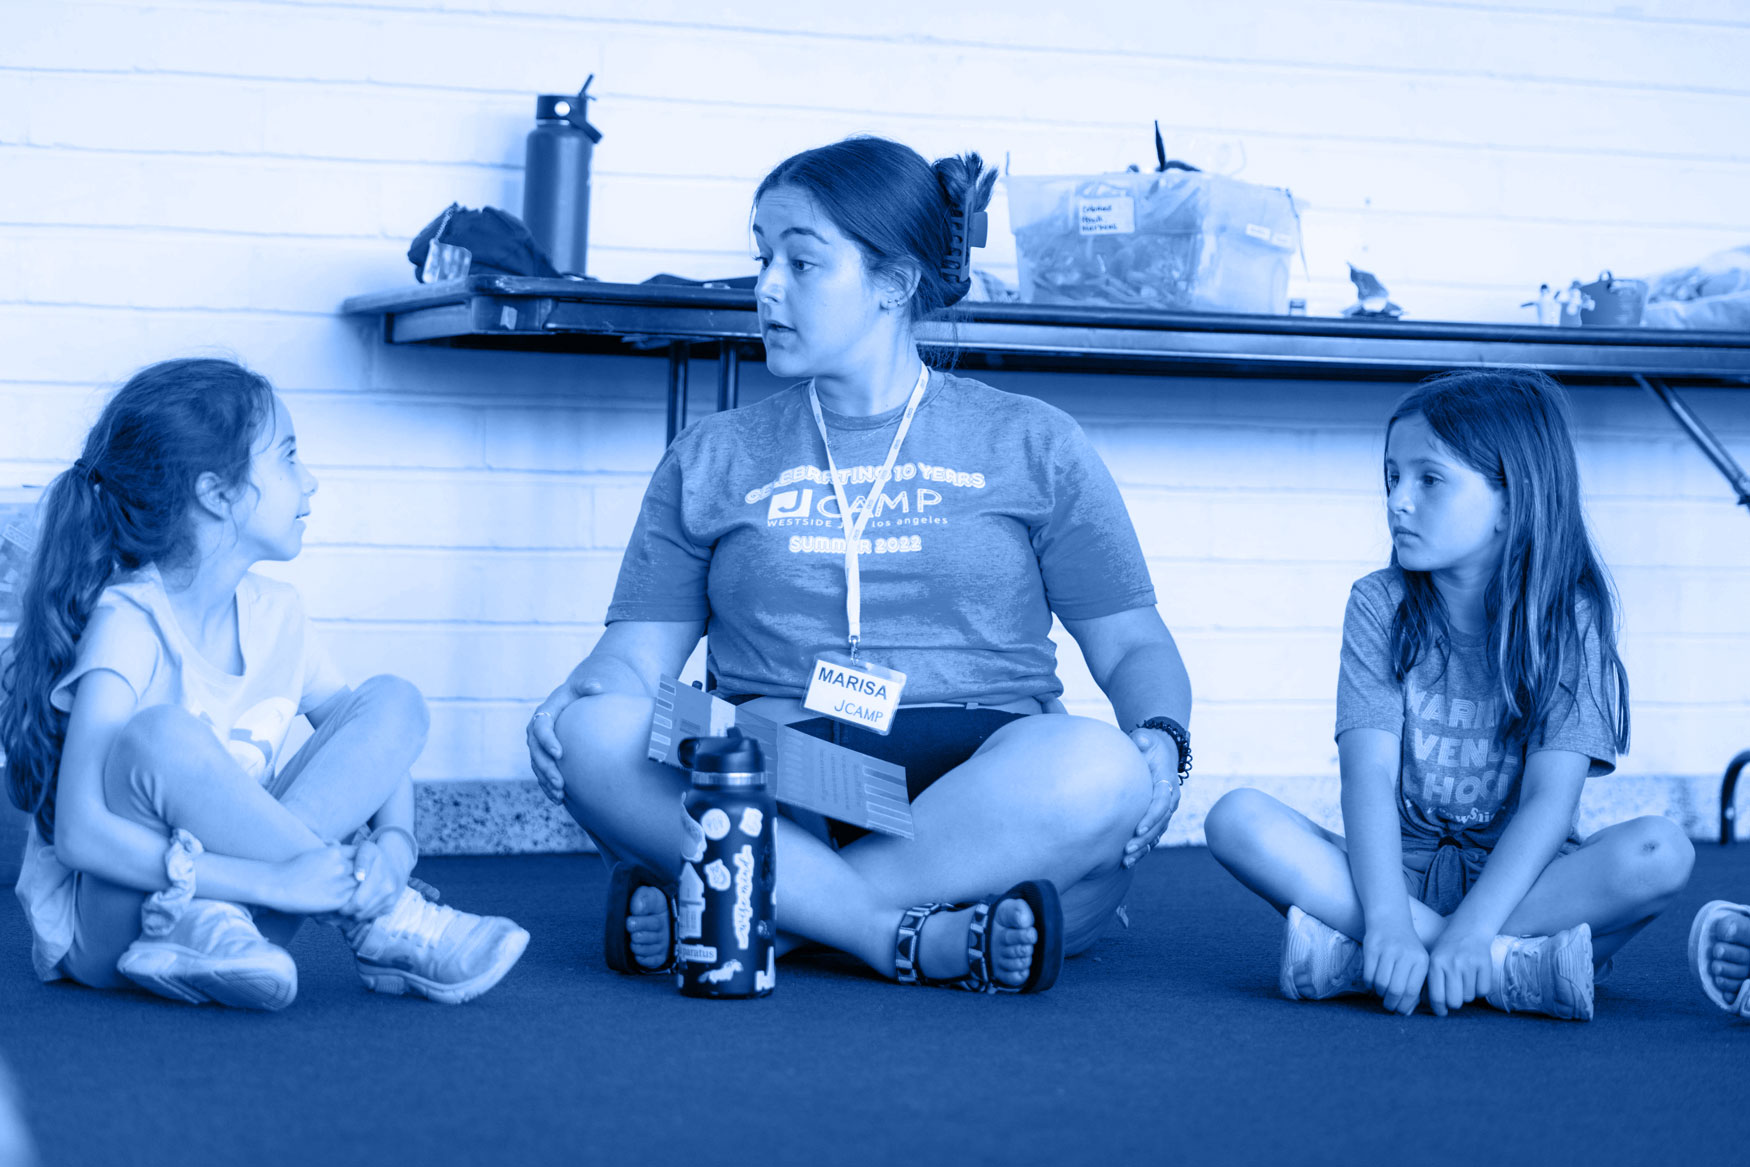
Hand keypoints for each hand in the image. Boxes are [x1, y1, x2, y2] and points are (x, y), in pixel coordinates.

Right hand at [270, 845, 360, 915]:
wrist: (276, 885)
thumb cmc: (293, 868)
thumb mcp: (314, 852)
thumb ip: (330, 849)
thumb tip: (337, 843)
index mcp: (336, 853)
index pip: (362, 853)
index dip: (363, 861)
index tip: (359, 867)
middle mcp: (341, 866)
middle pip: (365, 870)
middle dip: (364, 875)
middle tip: (361, 882)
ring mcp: (340, 883)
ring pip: (361, 886)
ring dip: (359, 890)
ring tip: (357, 894)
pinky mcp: (337, 900)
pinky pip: (354, 900)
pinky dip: (353, 901)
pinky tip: (345, 902)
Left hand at [340, 838, 410, 920]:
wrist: (396, 860)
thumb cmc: (375, 855)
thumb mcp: (367, 850)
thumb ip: (361, 860)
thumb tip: (359, 877)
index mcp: (380, 879)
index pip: (357, 903)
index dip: (343, 905)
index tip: (337, 899)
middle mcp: (387, 891)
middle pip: (360, 912)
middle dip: (347, 910)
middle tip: (339, 904)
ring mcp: (390, 900)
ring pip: (365, 916)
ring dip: (354, 912)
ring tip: (348, 902)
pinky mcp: (391, 906)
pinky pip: (372, 916)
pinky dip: (364, 912)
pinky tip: (360, 902)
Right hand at [526, 674, 605, 803]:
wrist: (567, 704)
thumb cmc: (576, 695)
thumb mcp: (580, 688)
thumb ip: (587, 687)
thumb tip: (597, 688)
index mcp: (543, 714)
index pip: (541, 729)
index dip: (548, 741)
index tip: (560, 753)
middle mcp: (535, 732)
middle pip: (536, 753)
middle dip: (546, 768)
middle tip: (560, 782)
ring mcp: (536, 747)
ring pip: (537, 767)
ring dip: (546, 782)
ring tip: (560, 795)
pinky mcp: (541, 758)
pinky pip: (541, 775)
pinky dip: (548, 788)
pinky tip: (559, 800)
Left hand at [1122, 728, 1182, 867]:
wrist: (1159, 752)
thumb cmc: (1149, 745)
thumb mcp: (1147, 738)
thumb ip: (1144, 740)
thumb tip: (1141, 740)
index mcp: (1167, 783)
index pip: (1161, 803)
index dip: (1151, 817)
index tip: (1137, 829)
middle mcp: (1170, 800)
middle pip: (1160, 824)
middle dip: (1144, 839)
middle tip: (1126, 850)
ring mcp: (1165, 811)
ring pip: (1157, 834)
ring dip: (1142, 849)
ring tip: (1125, 861)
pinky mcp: (1158, 818)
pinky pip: (1152, 836)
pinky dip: (1142, 849)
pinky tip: (1128, 861)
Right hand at [1361, 921, 1428, 1015]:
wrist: (1390, 919)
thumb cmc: (1406, 947)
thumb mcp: (1416, 963)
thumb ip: (1414, 987)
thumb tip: (1405, 1012)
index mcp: (1421, 961)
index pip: (1412, 991)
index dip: (1404, 1005)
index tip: (1400, 1011)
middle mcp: (1406, 955)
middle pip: (1396, 989)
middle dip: (1391, 1003)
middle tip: (1388, 1007)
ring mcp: (1388, 950)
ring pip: (1381, 983)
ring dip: (1379, 993)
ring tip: (1381, 993)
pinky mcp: (1372, 947)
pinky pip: (1368, 974)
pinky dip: (1370, 984)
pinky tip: (1373, 983)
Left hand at [1426, 926, 1493, 1016]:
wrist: (1468, 929)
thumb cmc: (1446, 950)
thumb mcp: (1432, 960)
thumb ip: (1427, 982)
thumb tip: (1424, 1006)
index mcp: (1435, 963)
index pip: (1436, 996)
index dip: (1439, 1009)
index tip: (1441, 1011)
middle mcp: (1451, 963)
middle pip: (1454, 1001)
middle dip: (1453, 1003)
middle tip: (1453, 997)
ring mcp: (1469, 963)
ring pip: (1469, 997)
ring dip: (1466, 994)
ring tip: (1463, 982)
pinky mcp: (1485, 964)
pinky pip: (1483, 990)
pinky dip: (1479, 989)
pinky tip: (1475, 978)